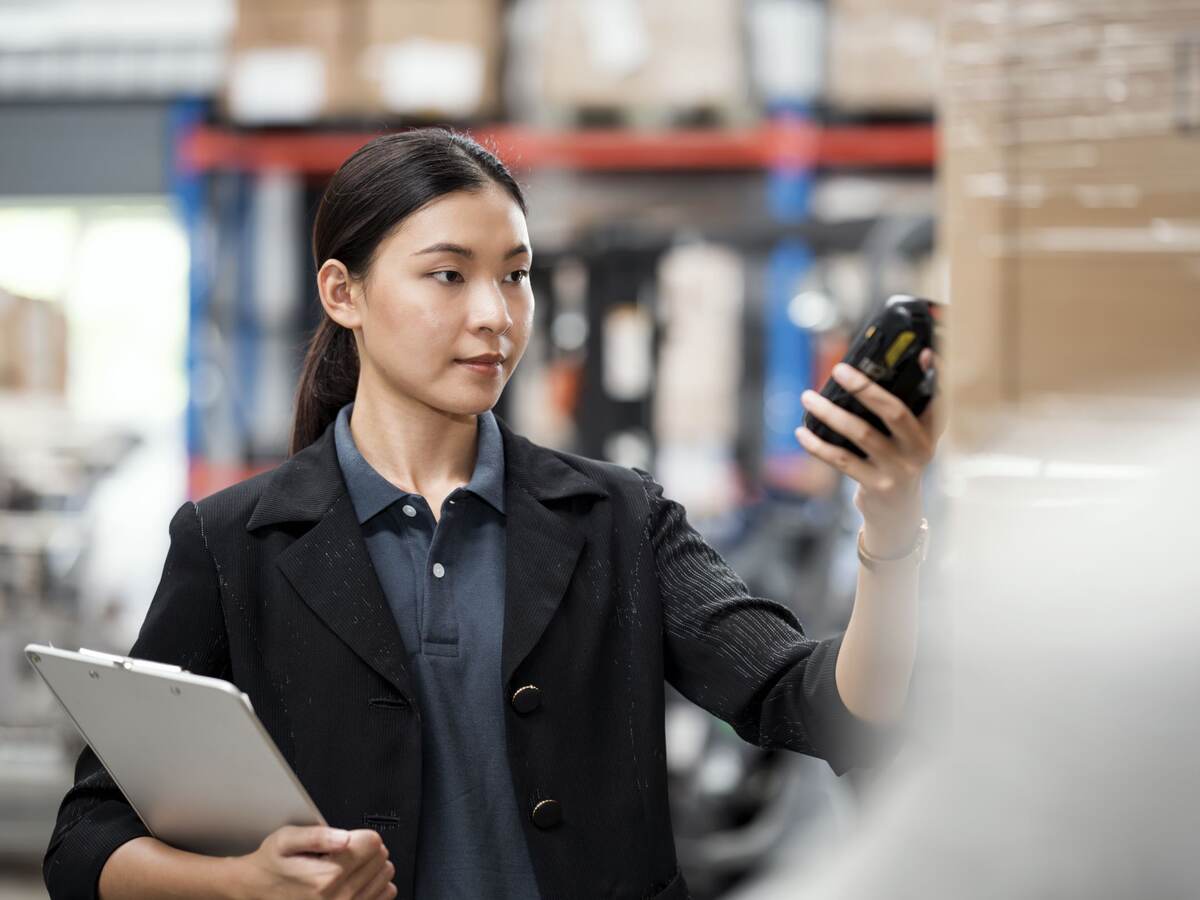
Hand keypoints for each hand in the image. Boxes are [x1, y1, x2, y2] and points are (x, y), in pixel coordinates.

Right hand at [231, 825, 396, 899]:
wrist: (257, 890)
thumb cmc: (272, 865)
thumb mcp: (287, 839)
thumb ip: (318, 835)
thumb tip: (345, 837)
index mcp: (325, 876)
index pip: (372, 843)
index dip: (359, 835)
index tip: (345, 839)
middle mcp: (338, 897)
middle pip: (380, 859)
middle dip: (365, 850)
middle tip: (341, 853)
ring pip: (385, 877)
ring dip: (372, 866)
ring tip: (347, 866)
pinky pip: (383, 895)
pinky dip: (376, 884)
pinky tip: (357, 879)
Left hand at [796, 349, 944, 556]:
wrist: (898, 513)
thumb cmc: (898, 462)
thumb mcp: (910, 438)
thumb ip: (902, 409)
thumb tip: (870, 373)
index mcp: (930, 431)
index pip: (938, 399)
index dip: (935, 375)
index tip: (924, 352)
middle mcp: (919, 449)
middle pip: (893, 412)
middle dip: (865, 388)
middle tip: (839, 369)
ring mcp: (898, 470)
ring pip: (861, 434)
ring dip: (830, 413)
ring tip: (808, 398)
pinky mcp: (876, 486)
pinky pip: (842, 460)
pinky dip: (819, 445)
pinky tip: (802, 432)